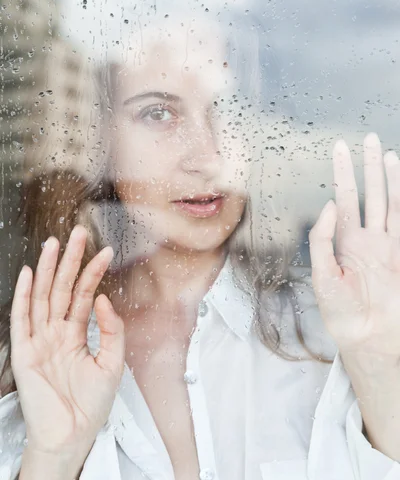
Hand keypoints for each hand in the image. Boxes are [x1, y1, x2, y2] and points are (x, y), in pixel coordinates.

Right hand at [10, 226, 124, 469]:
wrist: (72, 436)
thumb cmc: (90, 406)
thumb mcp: (112, 363)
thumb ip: (111, 330)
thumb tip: (102, 299)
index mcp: (75, 335)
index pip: (83, 295)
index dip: (94, 273)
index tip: (106, 251)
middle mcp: (56, 333)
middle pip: (61, 288)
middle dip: (69, 260)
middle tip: (78, 233)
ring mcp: (39, 340)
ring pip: (42, 296)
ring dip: (47, 269)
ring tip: (54, 244)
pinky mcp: (24, 352)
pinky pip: (21, 320)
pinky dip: (23, 296)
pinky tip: (27, 274)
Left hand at [309, 132, 399, 360]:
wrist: (368, 338)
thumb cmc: (341, 311)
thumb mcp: (321, 273)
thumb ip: (322, 238)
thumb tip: (329, 204)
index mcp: (345, 241)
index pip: (344, 199)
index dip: (342, 174)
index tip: (339, 149)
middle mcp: (367, 238)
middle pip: (368, 194)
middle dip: (367, 167)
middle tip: (367, 138)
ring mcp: (388, 245)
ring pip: (389, 202)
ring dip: (388, 178)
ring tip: (386, 152)